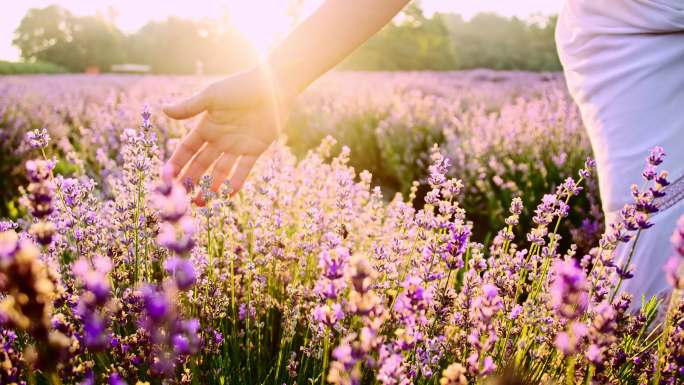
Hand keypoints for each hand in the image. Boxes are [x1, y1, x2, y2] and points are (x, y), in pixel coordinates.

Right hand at [163, 68, 292, 202]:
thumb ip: (190, 107)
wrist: (274, 85)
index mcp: (207, 126)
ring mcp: (237, 145)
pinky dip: (236, 181)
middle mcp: (220, 138)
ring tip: (201, 202)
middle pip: (202, 164)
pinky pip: (243, 169)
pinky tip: (228, 194)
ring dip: (211, 186)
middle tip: (182, 199)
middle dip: (192, 180)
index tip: (167, 178)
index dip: (177, 163)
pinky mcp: (255, 149)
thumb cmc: (241, 86)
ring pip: (221, 171)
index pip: (187, 149)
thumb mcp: (212, 96)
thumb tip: (163, 110)